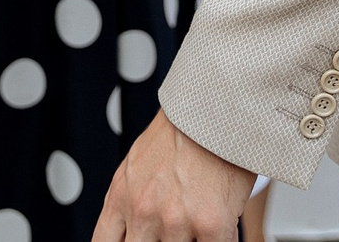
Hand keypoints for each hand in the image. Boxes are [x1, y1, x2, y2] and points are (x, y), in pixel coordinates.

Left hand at [92, 110, 255, 241]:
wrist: (213, 109)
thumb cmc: (179, 134)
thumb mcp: (136, 165)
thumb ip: (130, 201)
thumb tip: (132, 231)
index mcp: (120, 197)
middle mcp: (143, 212)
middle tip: (171, 229)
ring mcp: (176, 222)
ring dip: (190, 238)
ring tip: (198, 216)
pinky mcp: (211, 225)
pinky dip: (216, 239)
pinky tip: (218, 224)